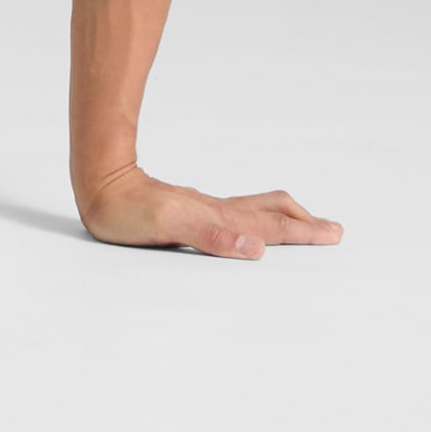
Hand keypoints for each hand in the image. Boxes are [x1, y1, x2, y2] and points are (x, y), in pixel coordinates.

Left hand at [78, 162, 343, 258]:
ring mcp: (201, 209)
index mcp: (217, 217)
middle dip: (302, 223)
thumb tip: (257, 247)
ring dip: (282, 218)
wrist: (97, 184)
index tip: (333, 233)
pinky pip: (231, 214)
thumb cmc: (126, 209)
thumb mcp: (166, 226)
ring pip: (251, 211)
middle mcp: (214, 211)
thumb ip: (211, 236)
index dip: (301, 232)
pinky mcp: (186, 210)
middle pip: (268, 214)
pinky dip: (254, 218)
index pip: (269, 227)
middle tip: (332, 228)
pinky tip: (247, 223)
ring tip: (301, 220)